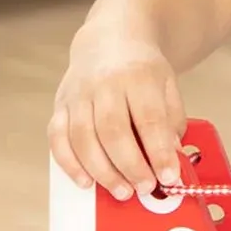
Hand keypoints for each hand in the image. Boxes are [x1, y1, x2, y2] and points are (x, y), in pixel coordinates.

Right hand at [47, 30, 186, 201]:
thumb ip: (171, 121)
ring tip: (122, 191)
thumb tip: (169, 159)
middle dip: (130, 166)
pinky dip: (69, 164)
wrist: (110, 39)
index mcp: (137, 75)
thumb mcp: (168, 85)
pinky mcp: (60, 104)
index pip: (149, 118)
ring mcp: (78, 94)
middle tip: (145, 189)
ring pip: (84, 138)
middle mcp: (104, 83)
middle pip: (113, 131)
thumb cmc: (142, 68)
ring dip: (102, 172)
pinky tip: (86, 182)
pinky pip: (58, 138)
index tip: (169, 177)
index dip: (159, 152)